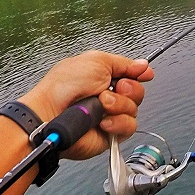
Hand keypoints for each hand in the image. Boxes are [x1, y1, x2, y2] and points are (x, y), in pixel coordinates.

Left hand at [20, 50, 153, 159]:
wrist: (52, 113)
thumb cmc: (63, 87)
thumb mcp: (96, 61)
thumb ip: (123, 63)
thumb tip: (143, 65)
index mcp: (104, 76)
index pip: (132, 75)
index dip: (139, 74)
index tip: (143, 74)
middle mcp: (108, 96)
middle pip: (137, 92)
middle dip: (128, 89)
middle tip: (111, 89)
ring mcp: (110, 115)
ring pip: (134, 110)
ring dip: (119, 105)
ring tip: (101, 104)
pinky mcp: (111, 134)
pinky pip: (129, 127)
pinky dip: (117, 123)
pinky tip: (103, 121)